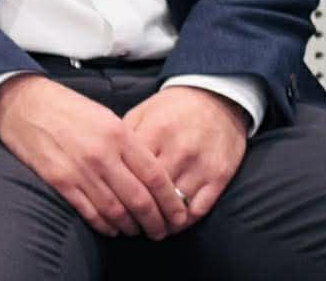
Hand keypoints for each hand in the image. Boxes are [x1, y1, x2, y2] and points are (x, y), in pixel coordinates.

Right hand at [0, 74, 188, 239]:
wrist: (22, 102)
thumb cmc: (65, 107)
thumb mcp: (104, 116)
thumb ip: (128, 144)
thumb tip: (151, 176)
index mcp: (118, 133)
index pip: (156, 178)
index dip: (172, 202)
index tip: (179, 215)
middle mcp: (102, 154)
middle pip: (140, 200)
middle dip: (156, 223)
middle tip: (160, 232)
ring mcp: (79, 169)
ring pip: (117, 212)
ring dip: (130, 227)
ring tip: (136, 231)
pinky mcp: (59, 181)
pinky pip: (90, 213)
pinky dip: (105, 226)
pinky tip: (111, 228)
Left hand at [123, 85, 248, 226]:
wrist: (215, 99)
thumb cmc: (172, 108)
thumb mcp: (143, 112)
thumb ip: (125, 136)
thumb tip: (106, 161)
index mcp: (154, 132)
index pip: (130, 169)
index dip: (119, 189)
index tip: (112, 202)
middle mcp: (177, 151)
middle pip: (151, 192)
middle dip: (138, 210)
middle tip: (129, 222)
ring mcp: (199, 166)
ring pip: (175, 206)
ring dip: (161, 221)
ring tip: (150, 228)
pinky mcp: (218, 177)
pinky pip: (199, 209)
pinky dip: (185, 221)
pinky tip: (174, 224)